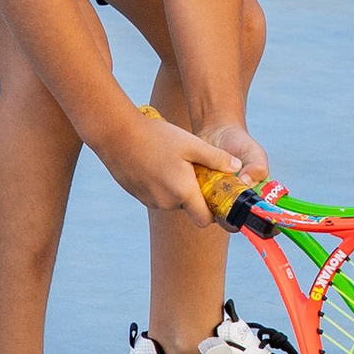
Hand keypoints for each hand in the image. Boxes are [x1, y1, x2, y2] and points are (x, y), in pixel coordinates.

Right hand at [108, 106, 268, 222]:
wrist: (116, 134)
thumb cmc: (156, 137)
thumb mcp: (191, 144)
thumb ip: (216, 158)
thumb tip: (237, 168)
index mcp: (183, 192)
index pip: (205, 219)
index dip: (213, 210)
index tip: (216, 194)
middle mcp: (166, 203)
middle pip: (189, 207)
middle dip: (194, 192)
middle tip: (193, 168)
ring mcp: (149, 200)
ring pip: (172, 200)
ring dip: (176, 187)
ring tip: (172, 160)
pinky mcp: (137, 195)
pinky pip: (157, 195)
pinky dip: (161, 184)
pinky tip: (156, 162)